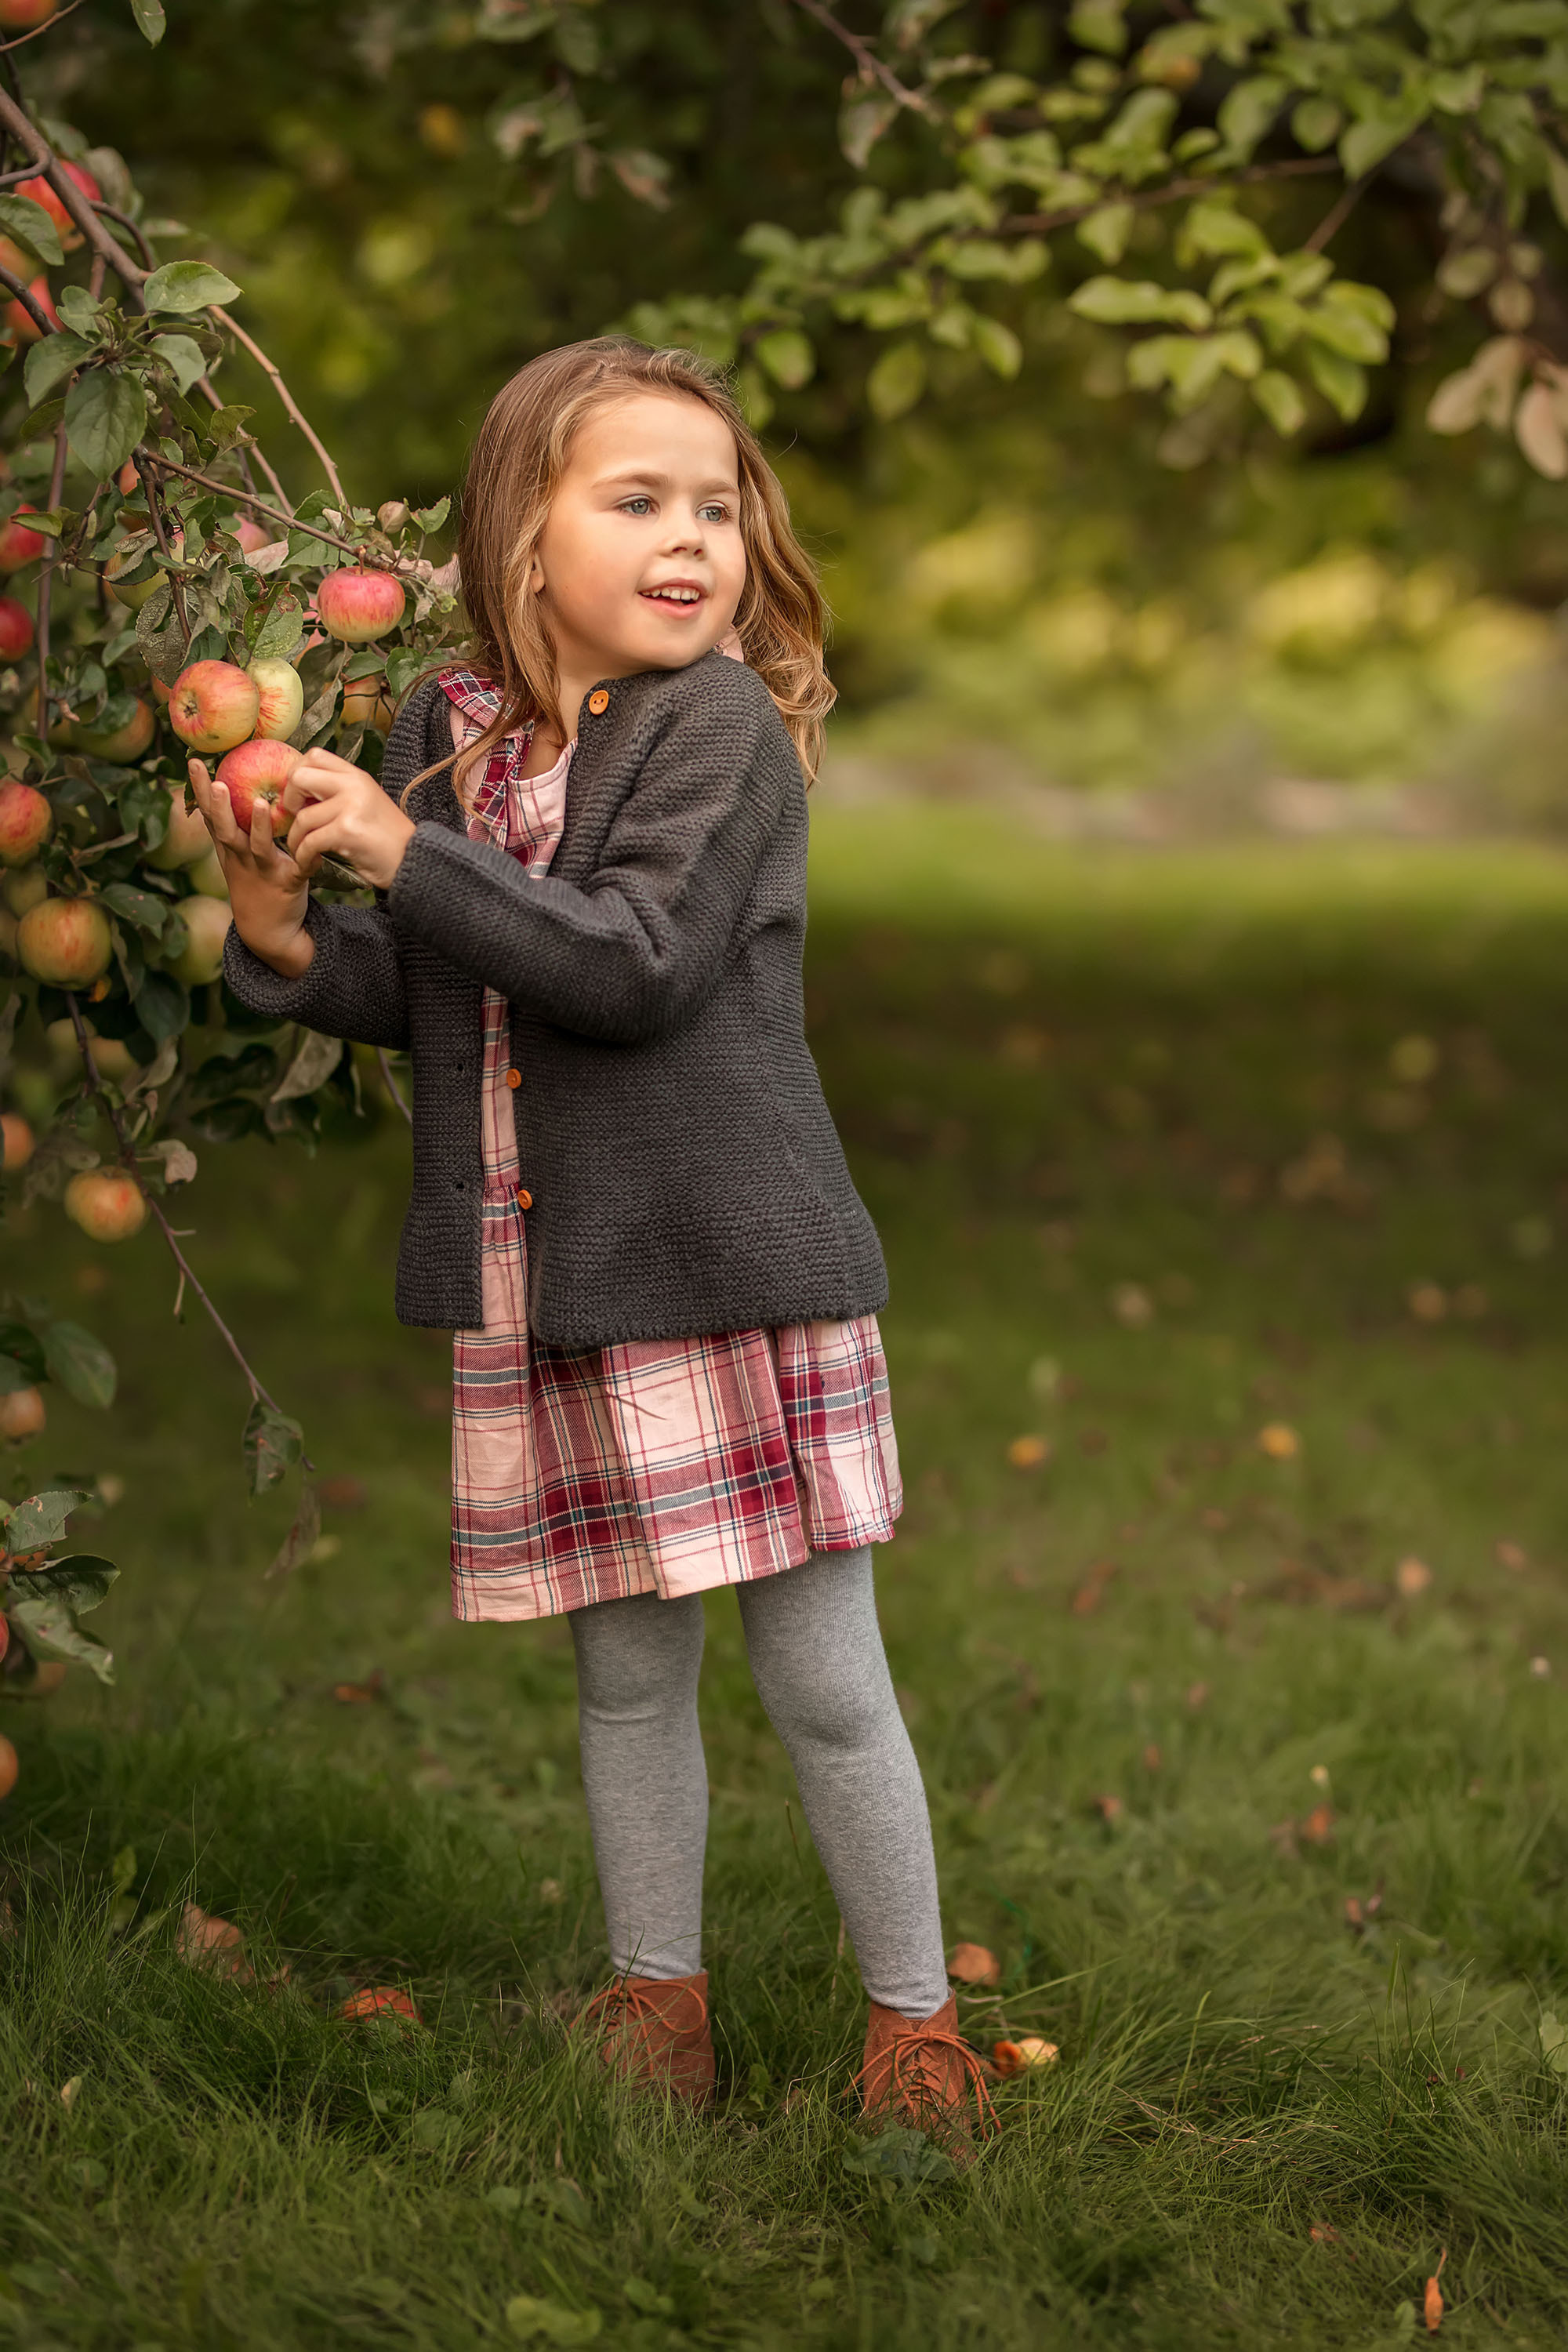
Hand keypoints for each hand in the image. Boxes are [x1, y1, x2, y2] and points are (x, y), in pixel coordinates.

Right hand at [187, 756, 313, 980]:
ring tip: (261, 804)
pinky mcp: (289, 883)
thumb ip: (227, 824)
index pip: (210, 814)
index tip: (194, 762)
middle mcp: (242, 856)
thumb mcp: (232, 853)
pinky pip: (300, 869)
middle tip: (216, 782)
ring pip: (259, 848)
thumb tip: (218, 784)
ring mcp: (264, 870)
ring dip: (259, 827)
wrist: (267, 928)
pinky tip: (315, 851)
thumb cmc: (252, 880)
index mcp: (229, 846)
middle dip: (219, 807)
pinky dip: (308, 861)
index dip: (200, 790)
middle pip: (226, 830)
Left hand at [282, 748, 416, 888]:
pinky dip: (303, 855)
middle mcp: (353, 785)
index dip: (297, 773)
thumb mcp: (365, 802)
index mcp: (357, 775)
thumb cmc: (386, 837)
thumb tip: (300, 791)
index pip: (314, 755)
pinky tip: (309, 861)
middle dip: (289, 800)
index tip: (299, 795)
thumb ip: (339, 791)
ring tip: (301, 850)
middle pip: (299, 777)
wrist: (412, 860)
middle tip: (296, 818)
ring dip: (295, 839)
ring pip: (302, 818)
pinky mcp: (347, 831)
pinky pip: (310, 841)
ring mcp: (350, 807)